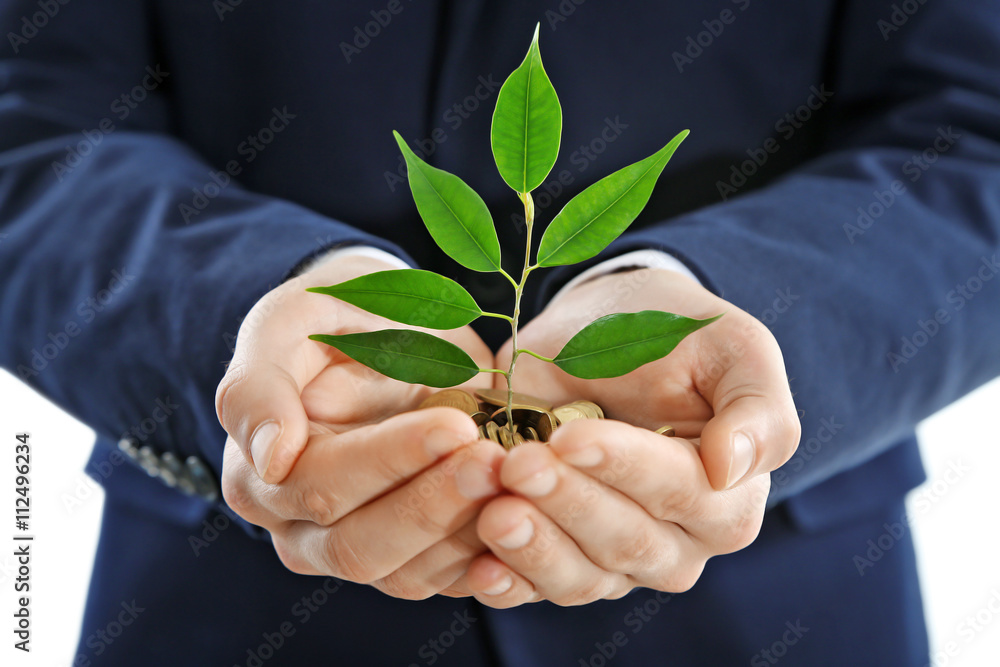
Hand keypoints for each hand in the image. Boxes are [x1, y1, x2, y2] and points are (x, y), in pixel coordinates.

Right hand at [216, 254, 503, 597]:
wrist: (388, 336)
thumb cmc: (334, 321)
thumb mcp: (289, 321)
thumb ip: (260, 384)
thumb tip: (270, 457)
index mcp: (261, 477)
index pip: (324, 486)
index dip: (390, 460)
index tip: (453, 427)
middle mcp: (303, 531)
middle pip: (363, 546)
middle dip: (435, 505)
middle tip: (496, 461)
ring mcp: (360, 551)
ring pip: (410, 574)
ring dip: (469, 532)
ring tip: (518, 479)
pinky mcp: (414, 562)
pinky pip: (451, 580)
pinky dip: (492, 557)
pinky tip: (527, 514)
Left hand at [461, 268, 799, 606]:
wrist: (605, 332)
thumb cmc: (673, 336)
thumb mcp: (731, 346)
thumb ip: (756, 408)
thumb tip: (730, 468)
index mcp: (729, 495)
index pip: (680, 491)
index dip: (624, 467)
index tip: (570, 437)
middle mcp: (679, 542)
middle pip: (626, 541)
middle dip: (569, 503)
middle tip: (519, 465)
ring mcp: (619, 561)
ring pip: (581, 575)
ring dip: (534, 548)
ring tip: (493, 511)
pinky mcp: (564, 563)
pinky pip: (537, 588)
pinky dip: (508, 583)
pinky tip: (478, 568)